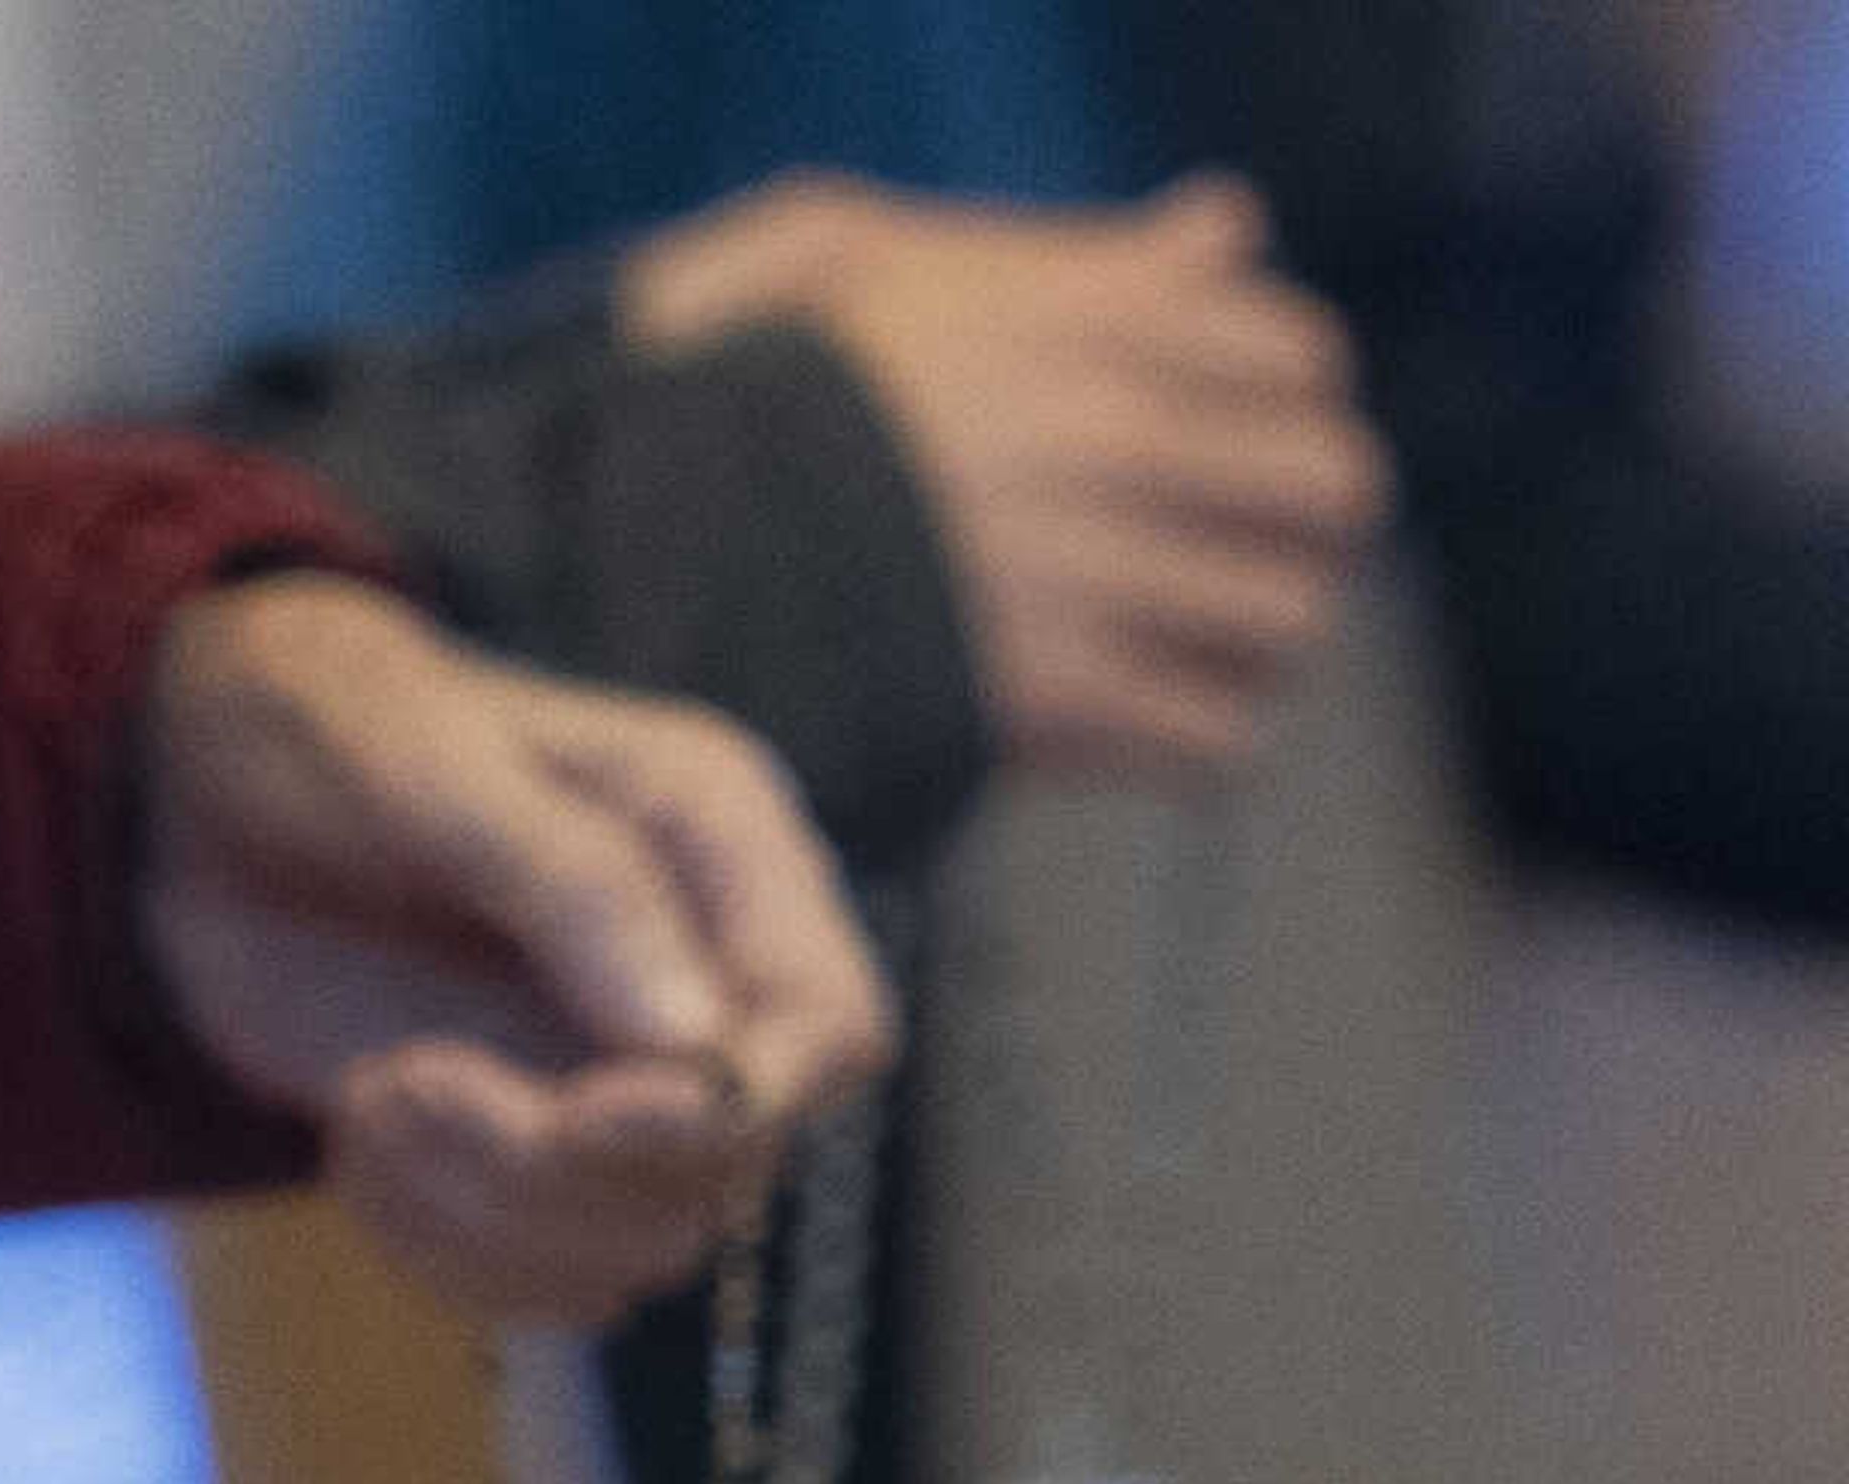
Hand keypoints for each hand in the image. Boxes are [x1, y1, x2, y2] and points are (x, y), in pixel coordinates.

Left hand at [140, 574, 895, 1325]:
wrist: (198, 788)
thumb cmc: (327, 730)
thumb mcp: (435, 769)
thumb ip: (575, 887)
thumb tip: (693, 1046)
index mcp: (721, 847)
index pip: (828, 1031)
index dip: (728, 1110)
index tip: (577, 1116)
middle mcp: (696, 975)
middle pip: (725, 1169)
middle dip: (553, 1165)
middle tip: (404, 1080)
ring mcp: (611, 1077)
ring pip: (632, 1247)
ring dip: (481, 1212)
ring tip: (374, 1094)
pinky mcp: (524, 1155)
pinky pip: (533, 1280)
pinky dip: (434, 1248)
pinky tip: (360, 1147)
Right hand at [624, 171, 1385, 779]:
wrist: (669, 556)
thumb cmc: (784, 416)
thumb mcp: (917, 279)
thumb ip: (1088, 258)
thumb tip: (1228, 227)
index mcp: (1097, 322)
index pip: (1300, 364)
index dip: (1280, 413)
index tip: (1227, 450)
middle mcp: (1114, 438)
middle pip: (1329, 494)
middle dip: (1293, 534)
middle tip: (1226, 563)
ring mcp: (1091, 573)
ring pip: (1286, 622)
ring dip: (1251, 645)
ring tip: (1182, 652)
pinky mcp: (1056, 699)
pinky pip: (1217, 736)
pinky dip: (1197, 741)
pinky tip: (1142, 727)